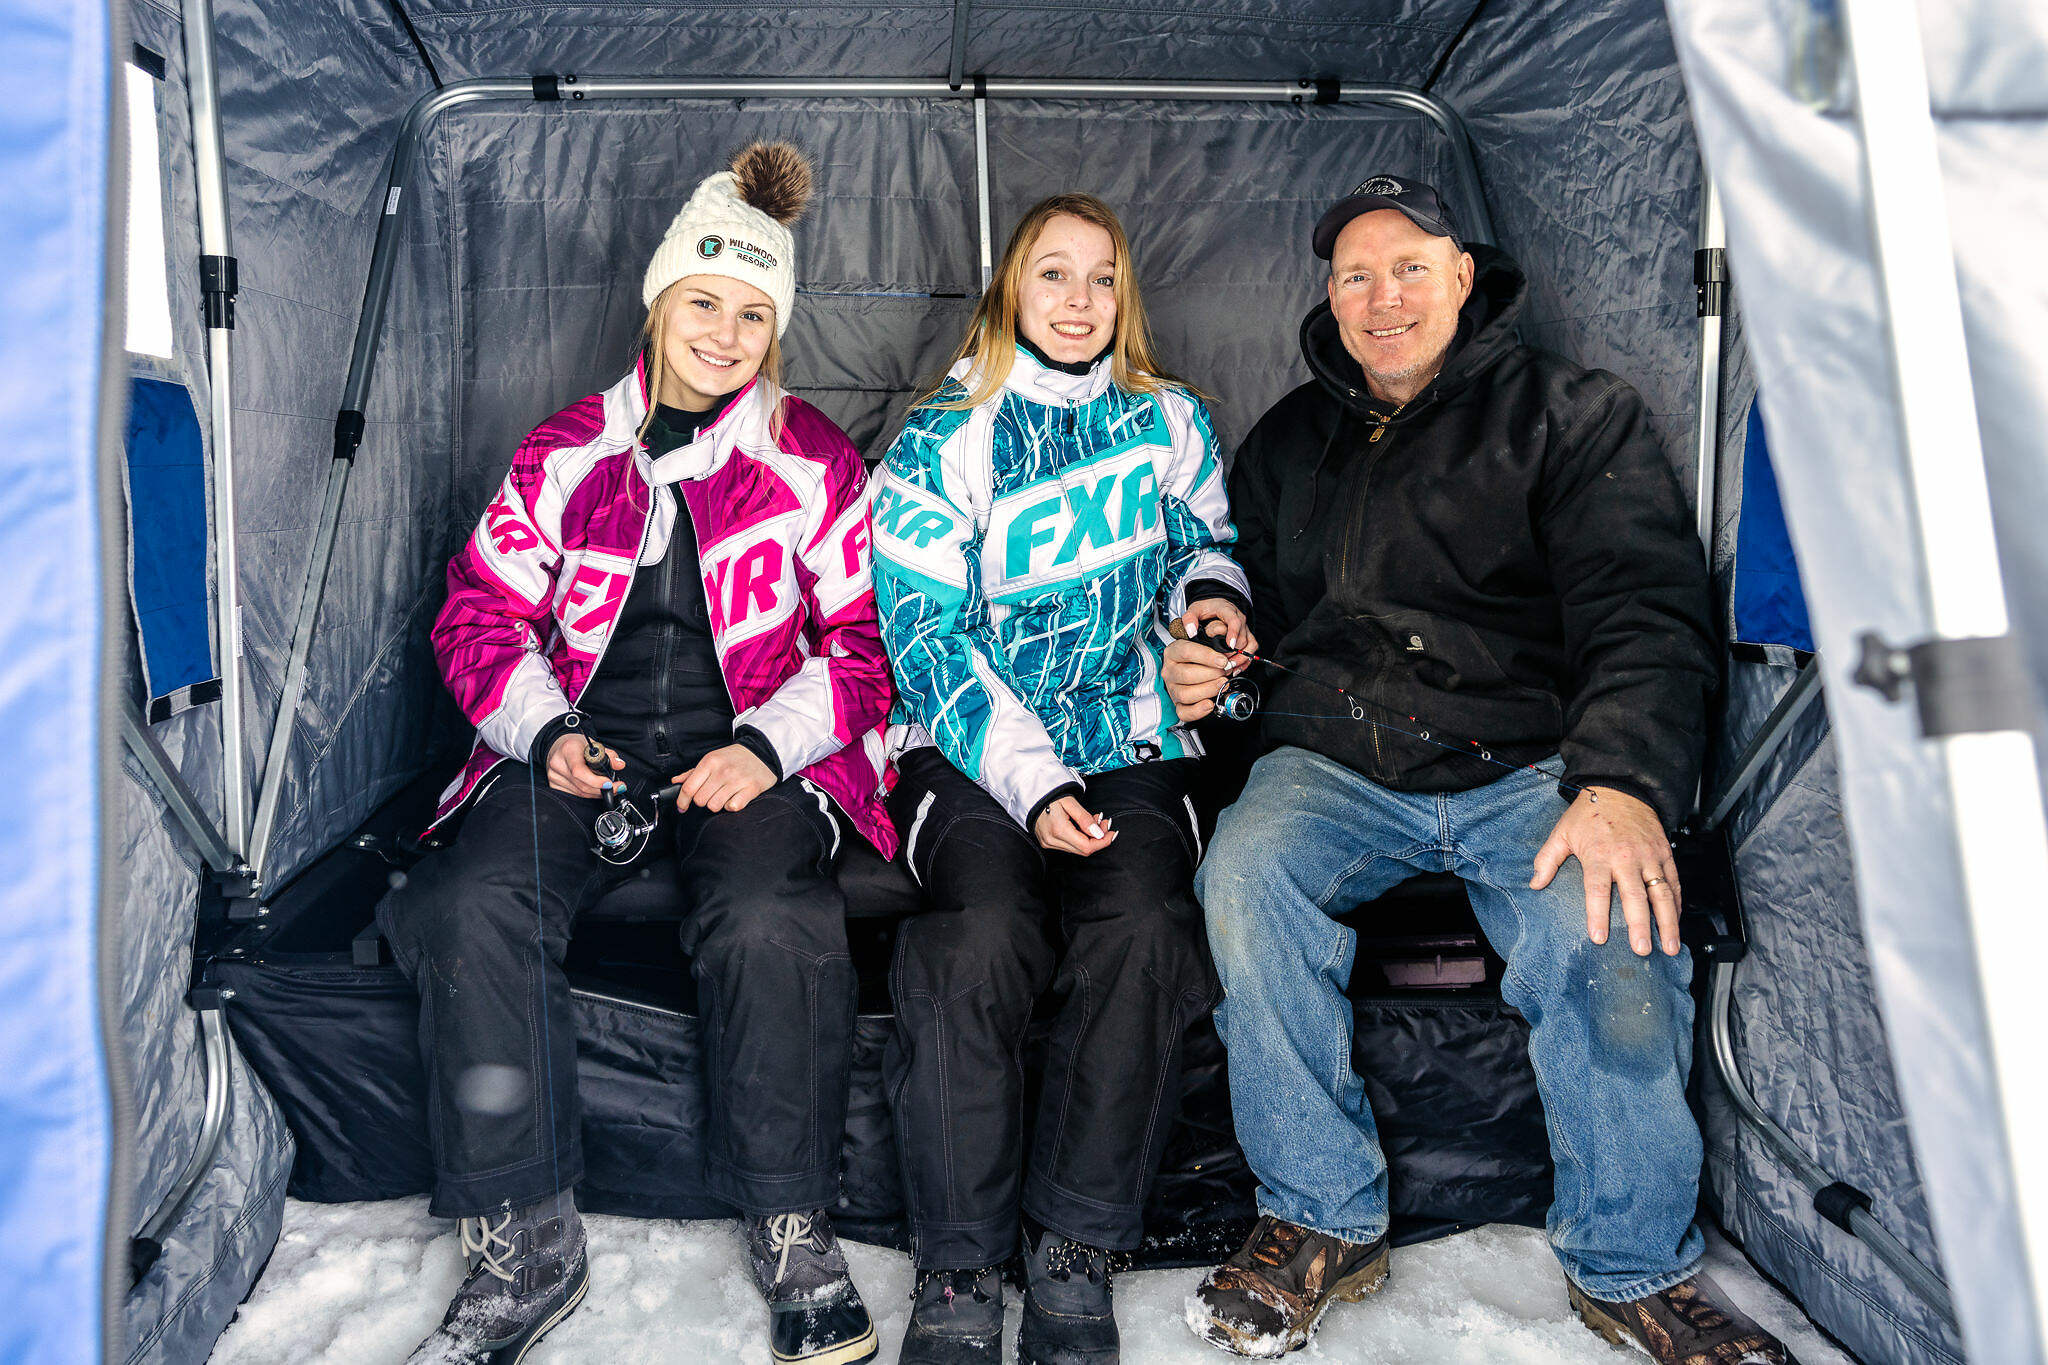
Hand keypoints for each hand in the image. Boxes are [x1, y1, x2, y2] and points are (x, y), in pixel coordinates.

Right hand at [546, 733, 622, 798]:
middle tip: (617, 787)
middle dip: (602, 789)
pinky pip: (575, 794)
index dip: (595, 780)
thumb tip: (620, 765)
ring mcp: (554, 776)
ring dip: (597, 793)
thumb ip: (609, 755)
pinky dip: (589, 794)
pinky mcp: (554, 785)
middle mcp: (558, 763)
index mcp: (568, 750)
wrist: (559, 747)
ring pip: (580, 792)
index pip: (579, 771)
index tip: (610, 782)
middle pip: (582, 785)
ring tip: (610, 788)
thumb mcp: (594, 744)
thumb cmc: (577, 745)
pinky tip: (597, 789)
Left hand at [672, 743, 777, 812]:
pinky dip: (732, 806)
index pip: (689, 788)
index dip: (682, 801)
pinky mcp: (751, 788)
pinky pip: (733, 807)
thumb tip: (676, 781)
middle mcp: (723, 771)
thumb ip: (693, 772)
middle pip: (700, 800)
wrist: (762, 751)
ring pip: (715, 806)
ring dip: (717, 804)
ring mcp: (737, 780)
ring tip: (723, 796)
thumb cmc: (735, 757)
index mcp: (710, 762)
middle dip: (703, 801)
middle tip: (710, 795)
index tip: (682, 807)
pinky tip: (734, 798)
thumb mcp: (712, 759)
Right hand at [1034, 795, 1116, 856]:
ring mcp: (1049, 843)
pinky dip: (1080, 838)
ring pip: (1077, 849)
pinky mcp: (1047, 842)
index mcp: (1059, 830)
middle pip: (1083, 850)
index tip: (1112, 833)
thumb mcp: (1071, 803)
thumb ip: (1085, 819)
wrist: (1032, 795)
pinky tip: (1084, 826)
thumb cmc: (1051, 796)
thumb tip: (1099, 834)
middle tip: (1105, 823)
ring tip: (1095, 821)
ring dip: (1090, 838)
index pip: (1087, 847)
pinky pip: (1069, 845)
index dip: (1103, 842)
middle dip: (1098, 839)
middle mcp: (1052, 840)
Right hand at [1163, 599, 1256, 722]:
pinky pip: (1184, 712)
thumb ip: (1213, 636)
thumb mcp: (1204, 641)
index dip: (1207, 656)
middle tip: (1226, 672)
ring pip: (1185, 693)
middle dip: (1211, 674)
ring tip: (1222, 684)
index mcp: (1173, 652)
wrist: (1195, 668)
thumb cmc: (1201, 656)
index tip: (1223, 660)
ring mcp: (1172, 688)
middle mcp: (1169, 670)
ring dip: (1208, 690)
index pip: (1186, 651)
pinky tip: (1210, 703)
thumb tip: (1222, 633)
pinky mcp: (1177, 704)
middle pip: (1186, 674)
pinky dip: (1198, 711)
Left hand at [1531, 786, 1680, 955]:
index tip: (1599, 938)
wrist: (1621, 788)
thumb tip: (1535, 884)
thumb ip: (1547, 860)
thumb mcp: (1562, 832)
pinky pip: (1674, 882)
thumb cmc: (1588, 814)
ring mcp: (1649, 856)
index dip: (1598, 915)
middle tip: (1641, 950)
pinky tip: (1677, 921)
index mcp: (1598, 855)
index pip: (1597, 890)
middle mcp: (1626, 857)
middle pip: (1634, 896)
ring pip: (1662, 893)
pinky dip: (1677, 903)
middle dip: (1639, 925)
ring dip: (1668, 922)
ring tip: (1671, 946)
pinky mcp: (1665, 853)